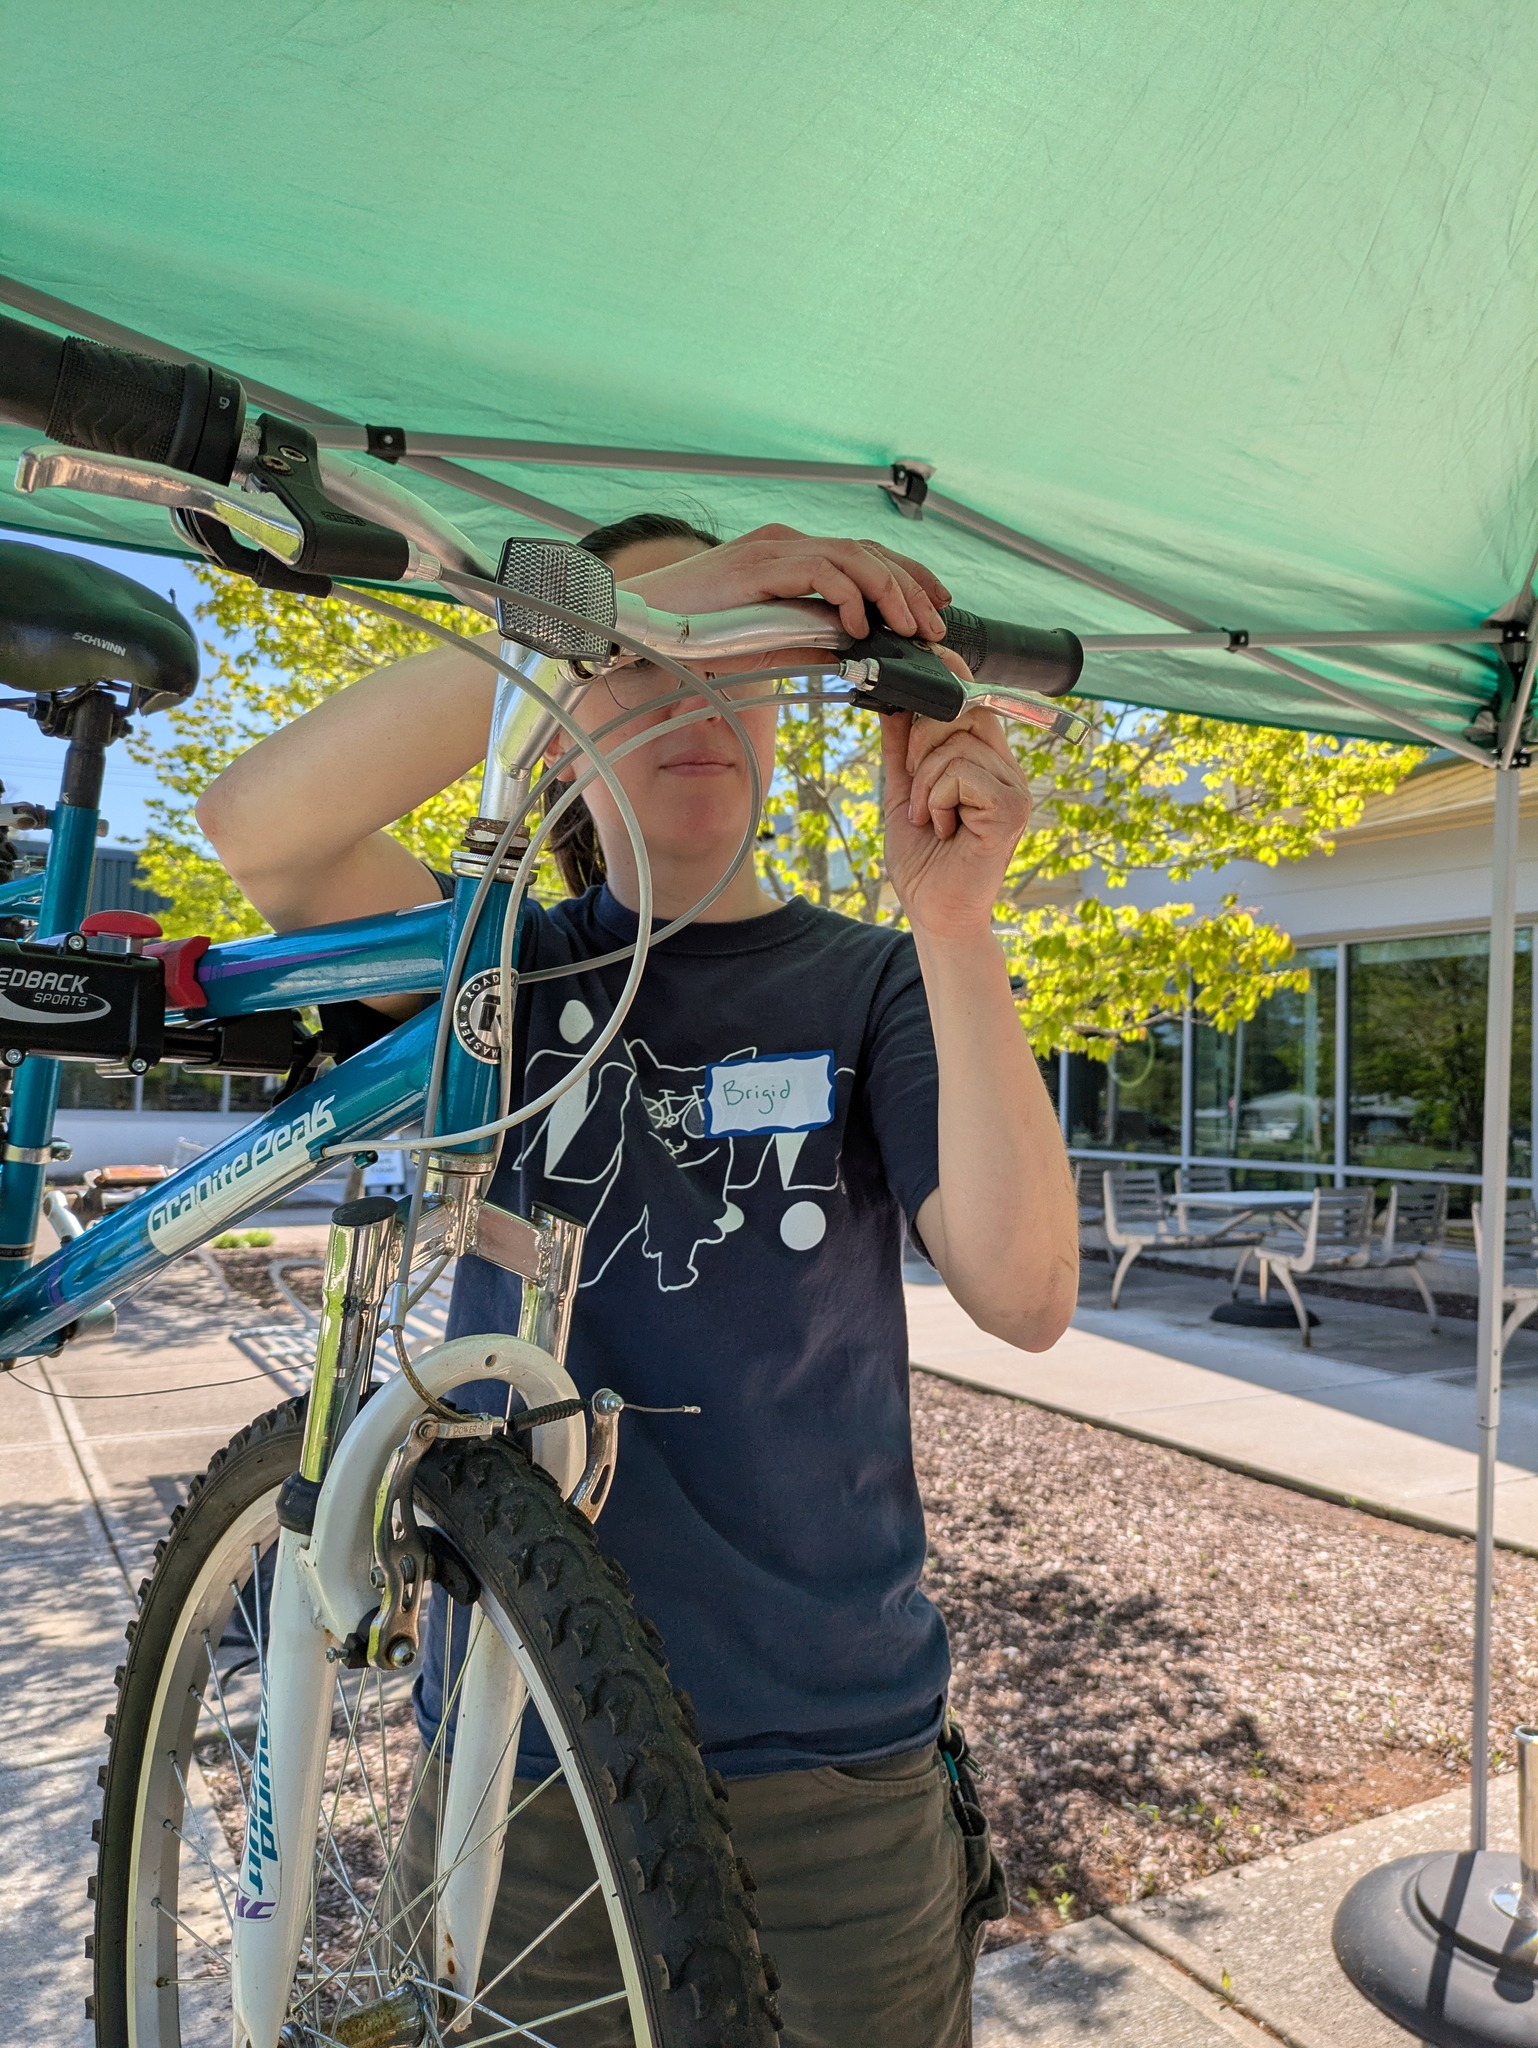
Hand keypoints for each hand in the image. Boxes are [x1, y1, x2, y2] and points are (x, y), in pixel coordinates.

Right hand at [617, 523, 950, 640]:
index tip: (937, 602)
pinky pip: (816, 571)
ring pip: (850, 557)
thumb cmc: (696, 633)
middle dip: (910, 587)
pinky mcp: (757, 564)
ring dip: (888, 592)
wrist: (640, 625)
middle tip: (934, 624)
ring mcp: (772, 550)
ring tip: (907, 627)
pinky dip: (844, 596)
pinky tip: (857, 626)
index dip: (907, 575)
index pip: (862, 555)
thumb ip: (810, 638)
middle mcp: (786, 543)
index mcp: (790, 556)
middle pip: (867, 552)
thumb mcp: (768, 638)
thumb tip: (856, 654)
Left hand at [882, 687, 1031, 940]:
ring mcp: (1015, 789)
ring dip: (925, 785)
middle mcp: (1007, 770)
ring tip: (931, 820)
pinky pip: (963, 774)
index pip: (976, 702)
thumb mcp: (903, 793)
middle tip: (913, 789)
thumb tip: (892, 703)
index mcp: (987, 762)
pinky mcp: (1012, 809)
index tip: (927, 659)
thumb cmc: (923, 859)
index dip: (953, 677)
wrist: (933, 911)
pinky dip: (938, 800)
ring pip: (957, 747)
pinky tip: (944, 830)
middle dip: (921, 742)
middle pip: (963, 714)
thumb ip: (901, 749)